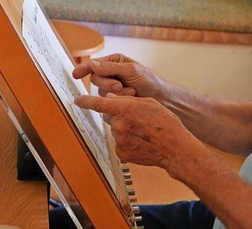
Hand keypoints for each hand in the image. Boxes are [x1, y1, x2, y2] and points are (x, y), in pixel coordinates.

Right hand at [72, 54, 165, 98]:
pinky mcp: (114, 100)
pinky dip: (117, 100)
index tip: (75, 74)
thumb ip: (111, 68)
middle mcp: (110, 73)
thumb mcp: (131, 70)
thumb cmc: (149, 80)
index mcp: (114, 62)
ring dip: (115, 93)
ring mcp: (111, 87)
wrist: (160, 98)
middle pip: (95, 78)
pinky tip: (129, 98)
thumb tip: (92, 65)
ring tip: (130, 92)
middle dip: (107, 84)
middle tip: (119, 86)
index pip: (94, 64)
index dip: (83, 68)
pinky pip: (106, 101)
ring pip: (100, 91)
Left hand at [75, 94, 197, 168]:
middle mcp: (120, 124)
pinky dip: (128, 142)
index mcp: (126, 109)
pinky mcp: (121, 152)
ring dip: (125, 130)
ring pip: (116, 131)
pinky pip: (120, 143)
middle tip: (138, 121)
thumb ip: (127, 100)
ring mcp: (120, 140)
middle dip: (120, 117)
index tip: (78, 100)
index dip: (86, 101)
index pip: (99, 104)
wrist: (174, 147)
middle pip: (111, 117)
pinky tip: (141, 141)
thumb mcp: (149, 103)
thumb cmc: (166, 124)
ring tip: (143, 132)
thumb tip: (111, 99)